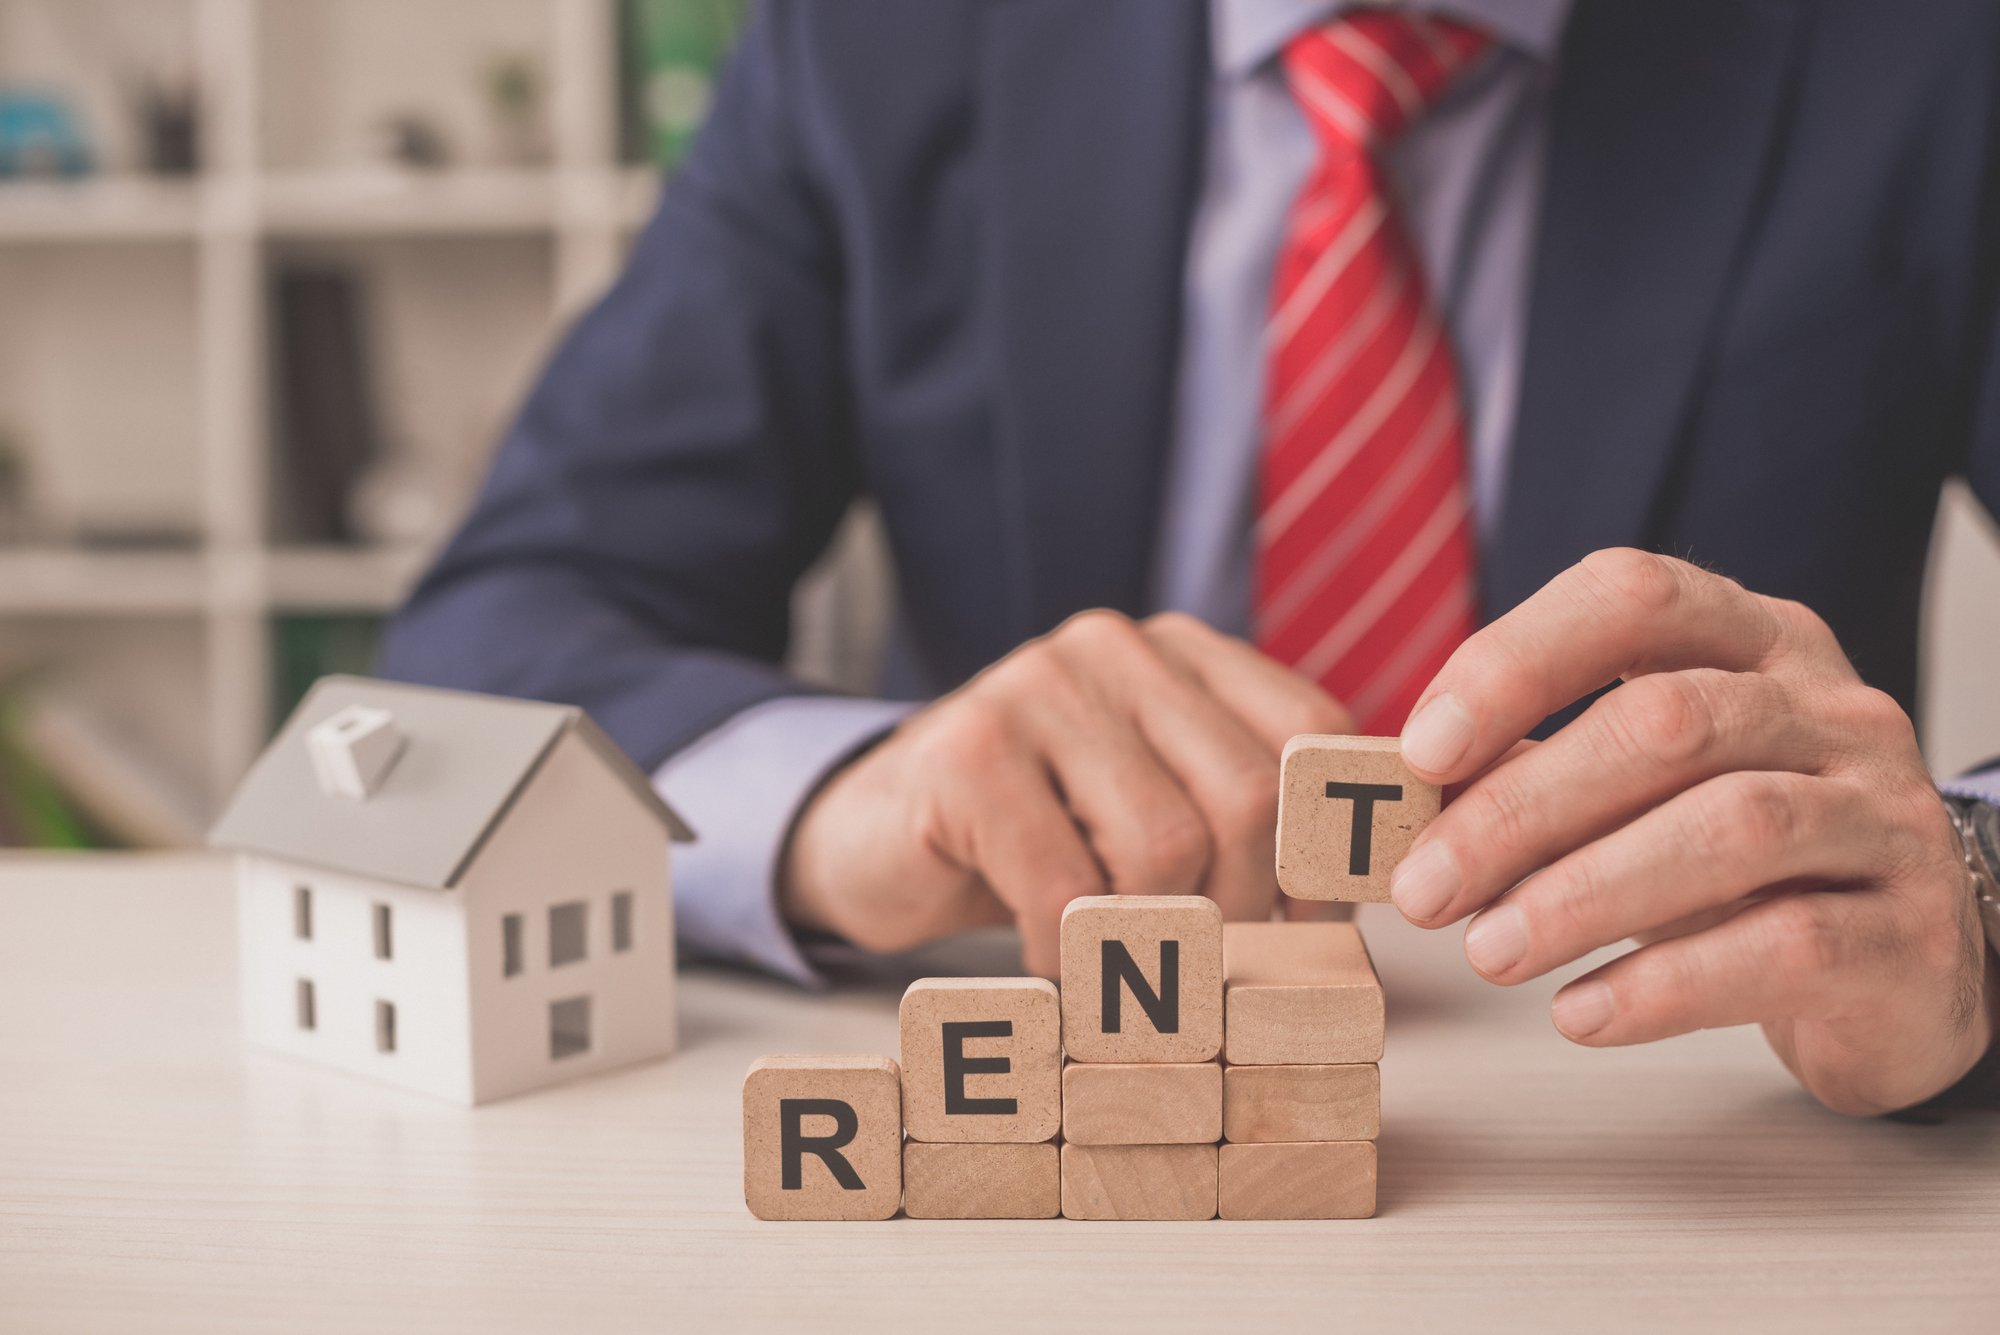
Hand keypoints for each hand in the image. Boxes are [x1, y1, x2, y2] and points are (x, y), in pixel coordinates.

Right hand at [781, 611, 1351, 974]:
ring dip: (1151, 941)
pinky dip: (1070, 957)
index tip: (1309, 930)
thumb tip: (1361, 900)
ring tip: (1115, 966)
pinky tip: (1047, 962)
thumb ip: (1244, 823)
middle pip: (1247, 795)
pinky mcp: (967, 752)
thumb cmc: (1036, 842)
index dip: (1324, 848)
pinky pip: (1065, 888)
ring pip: (1164, 844)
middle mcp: (1117, 648)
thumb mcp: (1155, 812)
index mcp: (1183, 654)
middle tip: (1200, 971)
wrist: (876, 838)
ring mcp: (1035, 686)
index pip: (1310, 730)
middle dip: (1240, 910)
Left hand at [1391, 548, 1997, 1114]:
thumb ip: (1538, 775)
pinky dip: (1665, 985)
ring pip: (1732, 828)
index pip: (1630, 598)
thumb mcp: (1645, 793)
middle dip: (1522, 807)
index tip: (1419, 753)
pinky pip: (1787, 947)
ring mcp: (1885, 816)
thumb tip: (1398, 800)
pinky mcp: (1909, 935)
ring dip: (1583, 894)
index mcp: (1753, 641)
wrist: (1912, 962)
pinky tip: (1580, 1013)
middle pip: (1666, 723)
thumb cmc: (1747, 860)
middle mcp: (1831, 709)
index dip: (1513, 663)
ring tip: (1487, 954)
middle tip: (1423, 889)